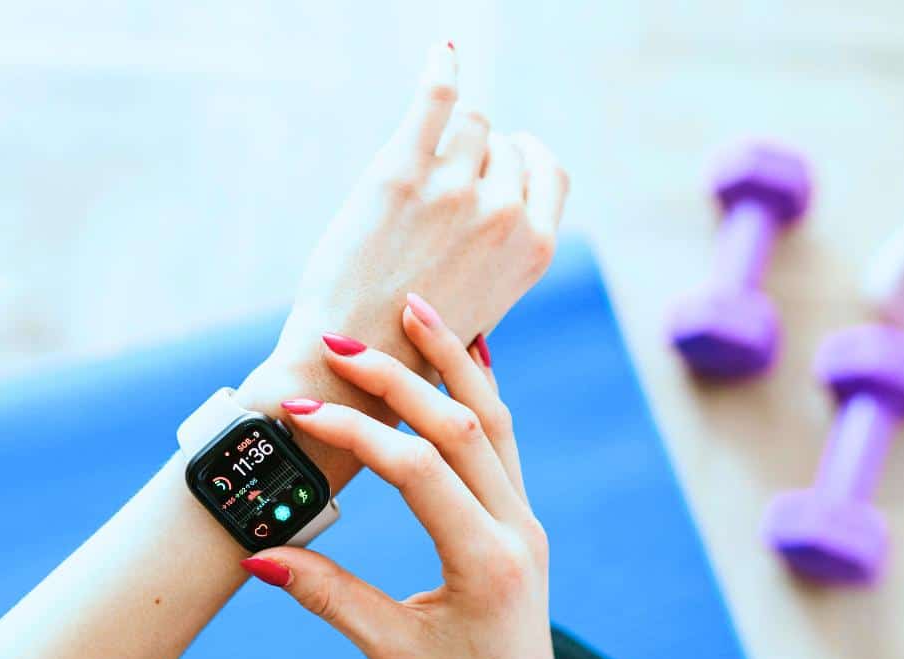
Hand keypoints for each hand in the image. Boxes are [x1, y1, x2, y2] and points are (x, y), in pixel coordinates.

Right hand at [243, 294, 564, 658]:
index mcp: (484, 562)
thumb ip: (329, 597)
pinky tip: (465, 353)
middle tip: (343, 340)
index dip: (355, 433)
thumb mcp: (392, 653)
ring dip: (453, 362)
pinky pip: (504, 439)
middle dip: (398, 377)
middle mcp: (514, 527)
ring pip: (493, 420)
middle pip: (460, 426)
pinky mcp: (518, 516)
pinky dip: (479, 392)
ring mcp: (523, 517)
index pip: (416, 471)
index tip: (298, 412)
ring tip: (416, 308)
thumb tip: (257, 556)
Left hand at [274, 41, 568, 368]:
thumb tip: (505, 221)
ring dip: (452, 131)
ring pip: (470, 122)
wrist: (354, 359)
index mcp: (533, 249)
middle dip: (479, 154)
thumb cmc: (411, 341)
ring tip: (427, 149)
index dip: (524, 158)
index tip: (506, 154)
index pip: (549, 170)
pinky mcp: (403, 171)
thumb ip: (501, 257)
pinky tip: (443, 53)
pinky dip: (441, 68)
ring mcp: (455, 189)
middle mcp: (504, 214)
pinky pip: (436, 98)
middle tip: (444, 178)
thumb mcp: (483, 306)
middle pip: (504, 145)